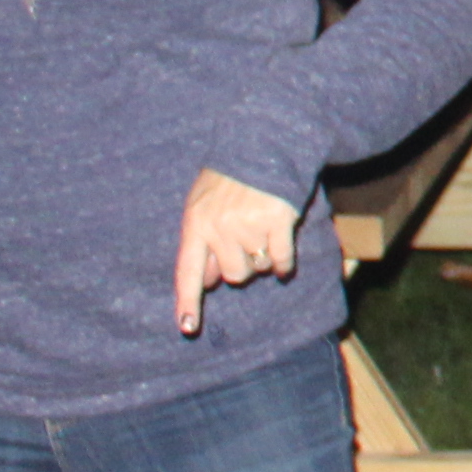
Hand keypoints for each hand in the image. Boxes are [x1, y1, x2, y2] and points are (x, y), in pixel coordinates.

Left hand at [170, 168, 303, 335]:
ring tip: (263, 234)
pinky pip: (280, 260)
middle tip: (246, 243)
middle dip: (240, 266)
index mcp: (196, 223)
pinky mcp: (277, 222)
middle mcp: (219, 226)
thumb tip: (207, 281)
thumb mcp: (203, 205)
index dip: (188, 301)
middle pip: (231, 275)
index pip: (188, 270)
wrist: (264, 144)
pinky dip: (283, 264)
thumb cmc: (231, 179)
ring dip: (262, 260)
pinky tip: (283, 259)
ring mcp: (248, 225)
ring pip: (256, 269)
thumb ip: (202, 241)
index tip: (188, 327)